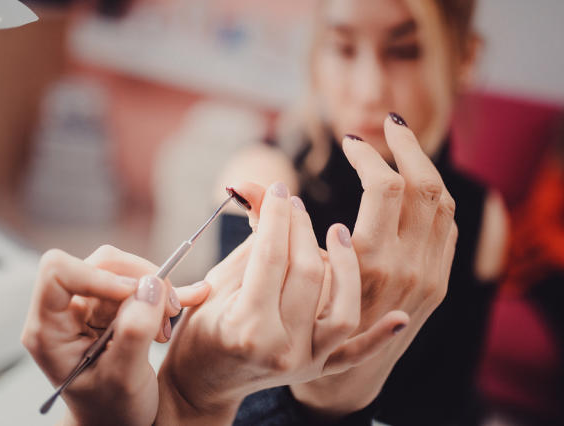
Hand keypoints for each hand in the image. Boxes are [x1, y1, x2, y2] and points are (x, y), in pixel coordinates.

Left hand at [21, 245, 209, 425]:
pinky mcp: (110, 307)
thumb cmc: (111, 410)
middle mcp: (65, 311)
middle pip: (101, 264)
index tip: (134, 296)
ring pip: (125, 270)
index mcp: (49, 329)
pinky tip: (191, 296)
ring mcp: (89, 307)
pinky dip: (165, 290)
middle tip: (167, 314)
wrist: (117, 422)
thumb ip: (134, 332)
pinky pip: (140, 283)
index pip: (59, 273)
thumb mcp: (124, 379)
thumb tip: (151, 285)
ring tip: (166, 328)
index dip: (98, 275)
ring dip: (156, 292)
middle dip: (141, 282)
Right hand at [156, 182, 406, 424]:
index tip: (278, 189)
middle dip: (300, 228)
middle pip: (306, 274)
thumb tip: (259, 190)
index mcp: (247, 327)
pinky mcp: (319, 369)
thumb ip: (249, 241)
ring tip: (338, 231)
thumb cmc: (204, 326)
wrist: (206, 380)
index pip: (271, 258)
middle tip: (293, 202)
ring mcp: (306, 363)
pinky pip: (355, 353)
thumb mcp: (219, 282)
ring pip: (342, 310)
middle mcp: (281, 350)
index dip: (275, 217)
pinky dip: (378, 337)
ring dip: (346, 266)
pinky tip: (400, 318)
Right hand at [291, 114, 458, 415]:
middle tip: (386, 123)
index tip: (344, 145)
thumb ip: (264, 226)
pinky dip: (434, 201)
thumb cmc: (300, 327)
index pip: (380, 189)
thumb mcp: (276, 278)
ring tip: (401, 144)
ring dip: (424, 167)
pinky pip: (448, 231)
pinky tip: (415, 186)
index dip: (364, 158)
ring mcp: (425, 280)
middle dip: (403, 146)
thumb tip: (241, 185)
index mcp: (363, 266)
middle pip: (421, 187)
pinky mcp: (436, 287)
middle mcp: (403, 272)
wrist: (341, 379)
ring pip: (441, 205)